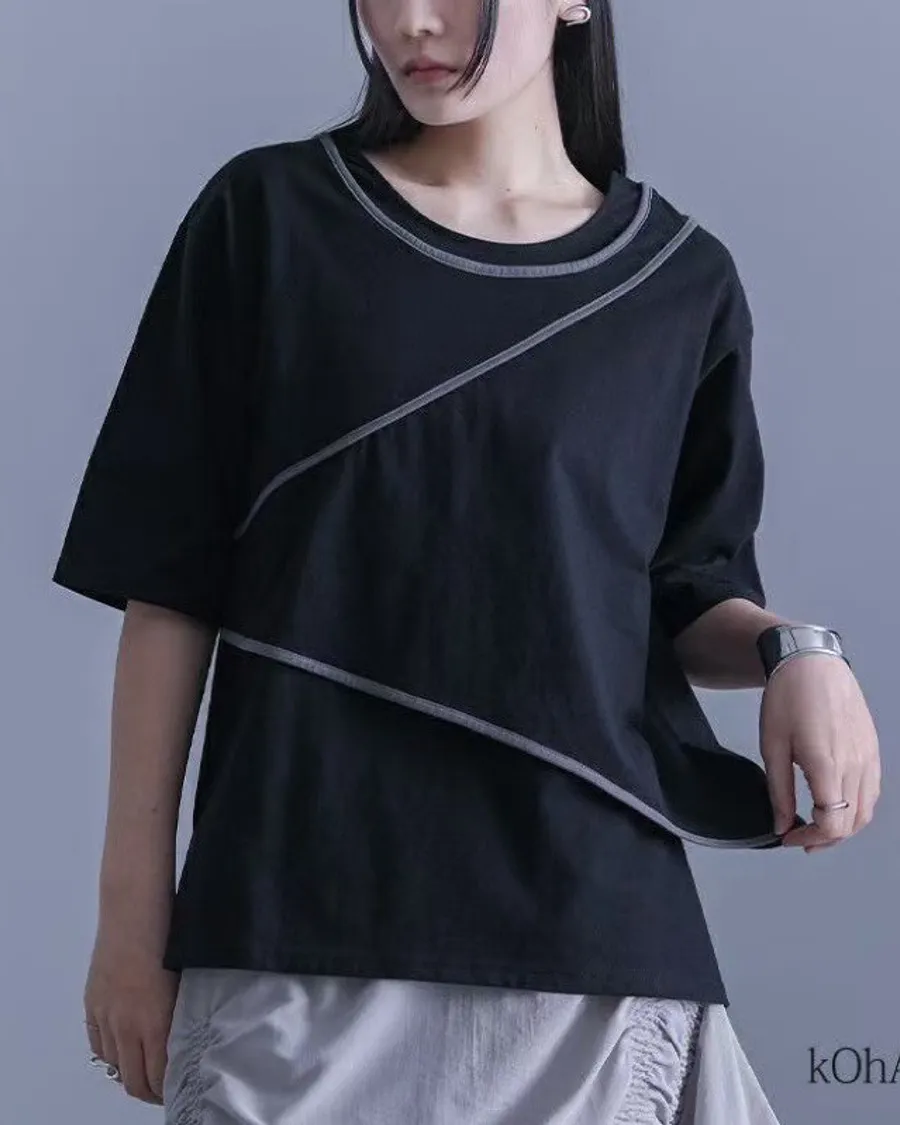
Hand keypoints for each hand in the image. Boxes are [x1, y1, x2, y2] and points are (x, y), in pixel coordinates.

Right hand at [84, 929, 179, 1103]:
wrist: (136, 910)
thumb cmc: (170, 937)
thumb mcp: (185, 981)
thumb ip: (181, 1015)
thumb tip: (187, 1040)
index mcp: (156, 1022)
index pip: (158, 1077)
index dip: (168, 1090)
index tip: (180, 1088)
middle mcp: (128, 1026)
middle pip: (133, 1080)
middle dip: (150, 1092)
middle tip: (163, 1089)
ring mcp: (107, 1015)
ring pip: (114, 1064)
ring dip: (129, 1073)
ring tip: (144, 1071)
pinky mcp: (92, 1003)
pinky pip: (98, 1044)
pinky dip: (110, 1054)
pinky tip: (122, 1052)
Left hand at [759, 653, 880, 851]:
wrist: (812, 664)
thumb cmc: (788, 699)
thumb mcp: (772, 746)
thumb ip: (778, 791)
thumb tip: (781, 825)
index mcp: (827, 765)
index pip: (832, 824)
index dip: (809, 838)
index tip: (788, 837)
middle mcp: (854, 765)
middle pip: (851, 823)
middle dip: (825, 839)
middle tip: (799, 838)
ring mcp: (868, 758)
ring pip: (866, 811)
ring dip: (843, 827)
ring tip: (816, 827)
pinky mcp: (873, 750)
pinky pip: (872, 791)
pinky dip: (856, 808)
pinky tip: (836, 805)